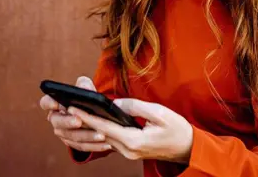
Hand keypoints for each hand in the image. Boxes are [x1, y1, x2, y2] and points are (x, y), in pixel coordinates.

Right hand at [39, 76, 111, 152]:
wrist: (95, 114)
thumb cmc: (86, 98)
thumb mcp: (86, 89)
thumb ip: (84, 85)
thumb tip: (84, 86)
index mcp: (54, 103)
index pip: (46, 102)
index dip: (49, 103)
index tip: (56, 103)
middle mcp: (56, 119)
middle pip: (57, 122)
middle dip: (68, 122)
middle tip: (79, 121)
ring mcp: (63, 133)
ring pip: (71, 136)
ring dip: (86, 136)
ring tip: (101, 134)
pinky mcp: (73, 143)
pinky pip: (82, 146)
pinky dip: (94, 146)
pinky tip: (106, 144)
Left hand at [68, 98, 193, 162]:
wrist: (189, 148)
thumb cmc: (177, 129)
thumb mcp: (158, 113)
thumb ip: (135, 107)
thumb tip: (115, 103)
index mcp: (134, 141)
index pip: (104, 127)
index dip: (87, 117)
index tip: (72, 107)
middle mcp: (128, 150)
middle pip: (100, 133)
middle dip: (83, 121)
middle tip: (67, 106)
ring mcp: (129, 153)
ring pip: (104, 138)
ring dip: (91, 126)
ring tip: (76, 112)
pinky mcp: (131, 151)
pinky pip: (111, 140)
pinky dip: (101, 130)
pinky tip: (94, 120)